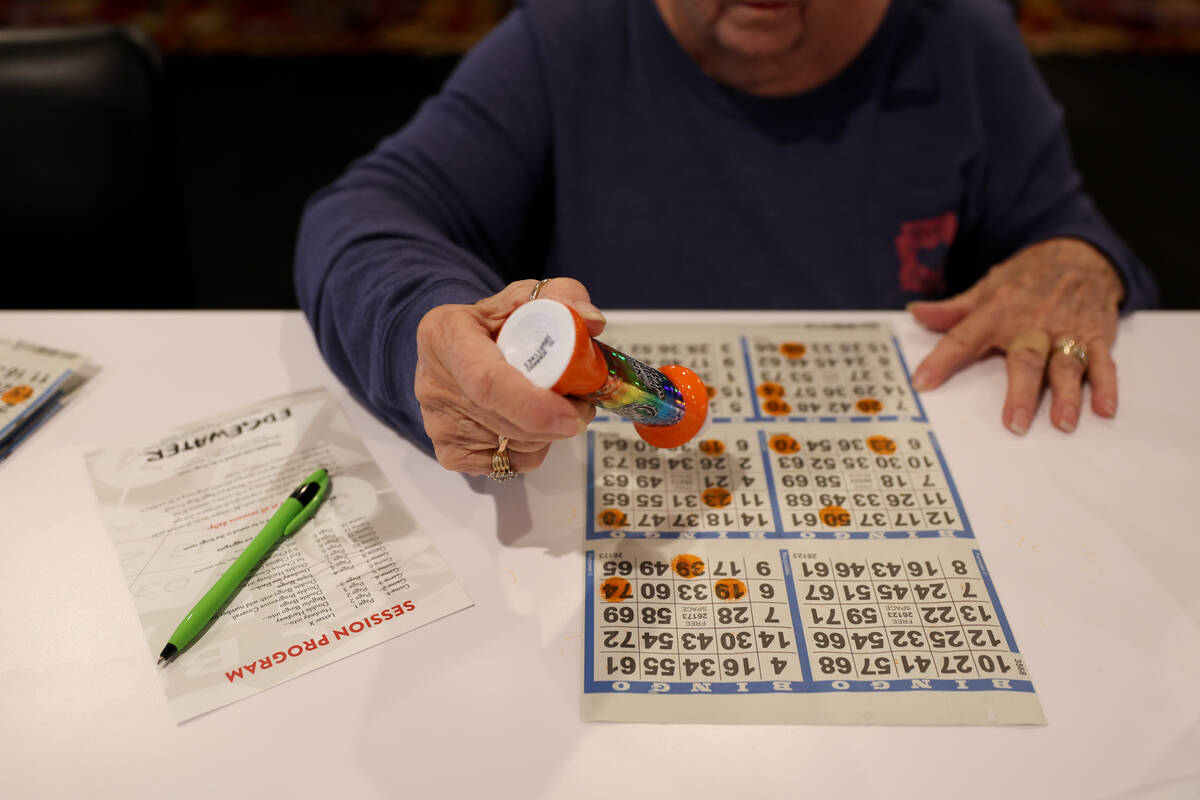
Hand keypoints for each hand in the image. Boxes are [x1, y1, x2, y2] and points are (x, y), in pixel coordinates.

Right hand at [414, 278, 606, 474]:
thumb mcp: (523, 297)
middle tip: (582, 404)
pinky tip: (526, 423)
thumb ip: (563, 295)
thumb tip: (591, 322)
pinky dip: (529, 449)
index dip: (533, 405)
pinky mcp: (449, 453)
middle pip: (507, 421)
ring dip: (548, 434)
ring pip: (514, 446)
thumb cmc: (491, 325)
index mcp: (445, 336)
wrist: (454, 351)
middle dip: (558, 421)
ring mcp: (437, 424)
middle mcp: (433, 384)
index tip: (571, 414)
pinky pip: (507, 465)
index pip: (486, 381)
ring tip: (553, 406)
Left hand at [908, 238, 1124, 433]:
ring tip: (1063, 423)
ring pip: (1066, 365)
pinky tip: (1104, 409)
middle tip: (1014, 423)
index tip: (923, 383)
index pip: (964, 337)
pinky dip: (1106, 386)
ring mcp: (1067, 332)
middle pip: (1026, 359)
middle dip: (1021, 391)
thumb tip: (916, 314)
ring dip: (1066, 395)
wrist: (1079, 253)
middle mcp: (1033, 324)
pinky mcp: (1095, 337)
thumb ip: (952, 309)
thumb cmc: (1027, 278)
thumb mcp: (987, 286)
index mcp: (998, 312)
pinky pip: (1103, 363)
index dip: (941, 359)